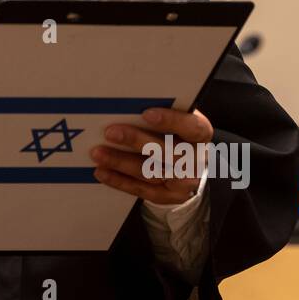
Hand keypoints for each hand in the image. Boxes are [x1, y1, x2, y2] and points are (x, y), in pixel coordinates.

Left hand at [90, 106, 213, 205]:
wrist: (190, 168)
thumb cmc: (177, 135)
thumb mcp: (178, 121)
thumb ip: (162, 114)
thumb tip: (129, 104)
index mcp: (200, 135)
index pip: (192, 128)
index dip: (170, 120)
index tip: (146, 113)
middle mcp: (195, 160)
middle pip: (166, 151)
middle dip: (136, 140)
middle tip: (110, 132)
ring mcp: (182, 182)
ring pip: (149, 172)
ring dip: (121, 162)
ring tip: (98, 153)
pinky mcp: (167, 196)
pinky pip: (141, 190)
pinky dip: (119, 181)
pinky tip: (102, 172)